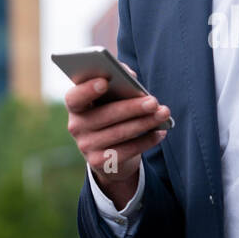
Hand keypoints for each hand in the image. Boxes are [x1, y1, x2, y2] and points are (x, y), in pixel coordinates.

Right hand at [64, 61, 170, 204]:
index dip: (87, 89)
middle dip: (132, 107)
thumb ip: (117, 82)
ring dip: (145, 122)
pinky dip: (147, 140)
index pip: (74, 97)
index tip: (105, 81)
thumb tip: (129, 75)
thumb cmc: (112, 112)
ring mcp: (86, 146)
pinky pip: (128, 150)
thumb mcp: (110, 98)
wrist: (107, 152)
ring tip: (163, 113)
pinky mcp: (100, 162)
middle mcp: (77, 126)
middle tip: (153, 102)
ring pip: (120, 133)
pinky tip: (160, 132)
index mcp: (76, 105)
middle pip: (106, 115)